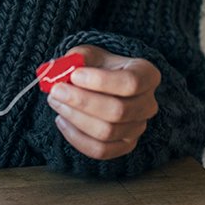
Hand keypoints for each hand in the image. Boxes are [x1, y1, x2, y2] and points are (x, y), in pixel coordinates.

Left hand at [46, 44, 160, 160]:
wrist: (101, 86)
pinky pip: (100, 150)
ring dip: (75, 118)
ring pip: (107, 132)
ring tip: (57, 103)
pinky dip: (76, 137)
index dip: (101, 81)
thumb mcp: (89, 55)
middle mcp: (148, 104)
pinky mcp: (125, 146)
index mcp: (146, 75)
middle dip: (82, 102)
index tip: (74, 75)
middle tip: (57, 91)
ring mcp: (138, 128)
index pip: (130, 83)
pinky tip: (62, 121)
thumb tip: (61, 70)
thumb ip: (77, 59)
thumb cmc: (97, 68)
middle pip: (118, 111)